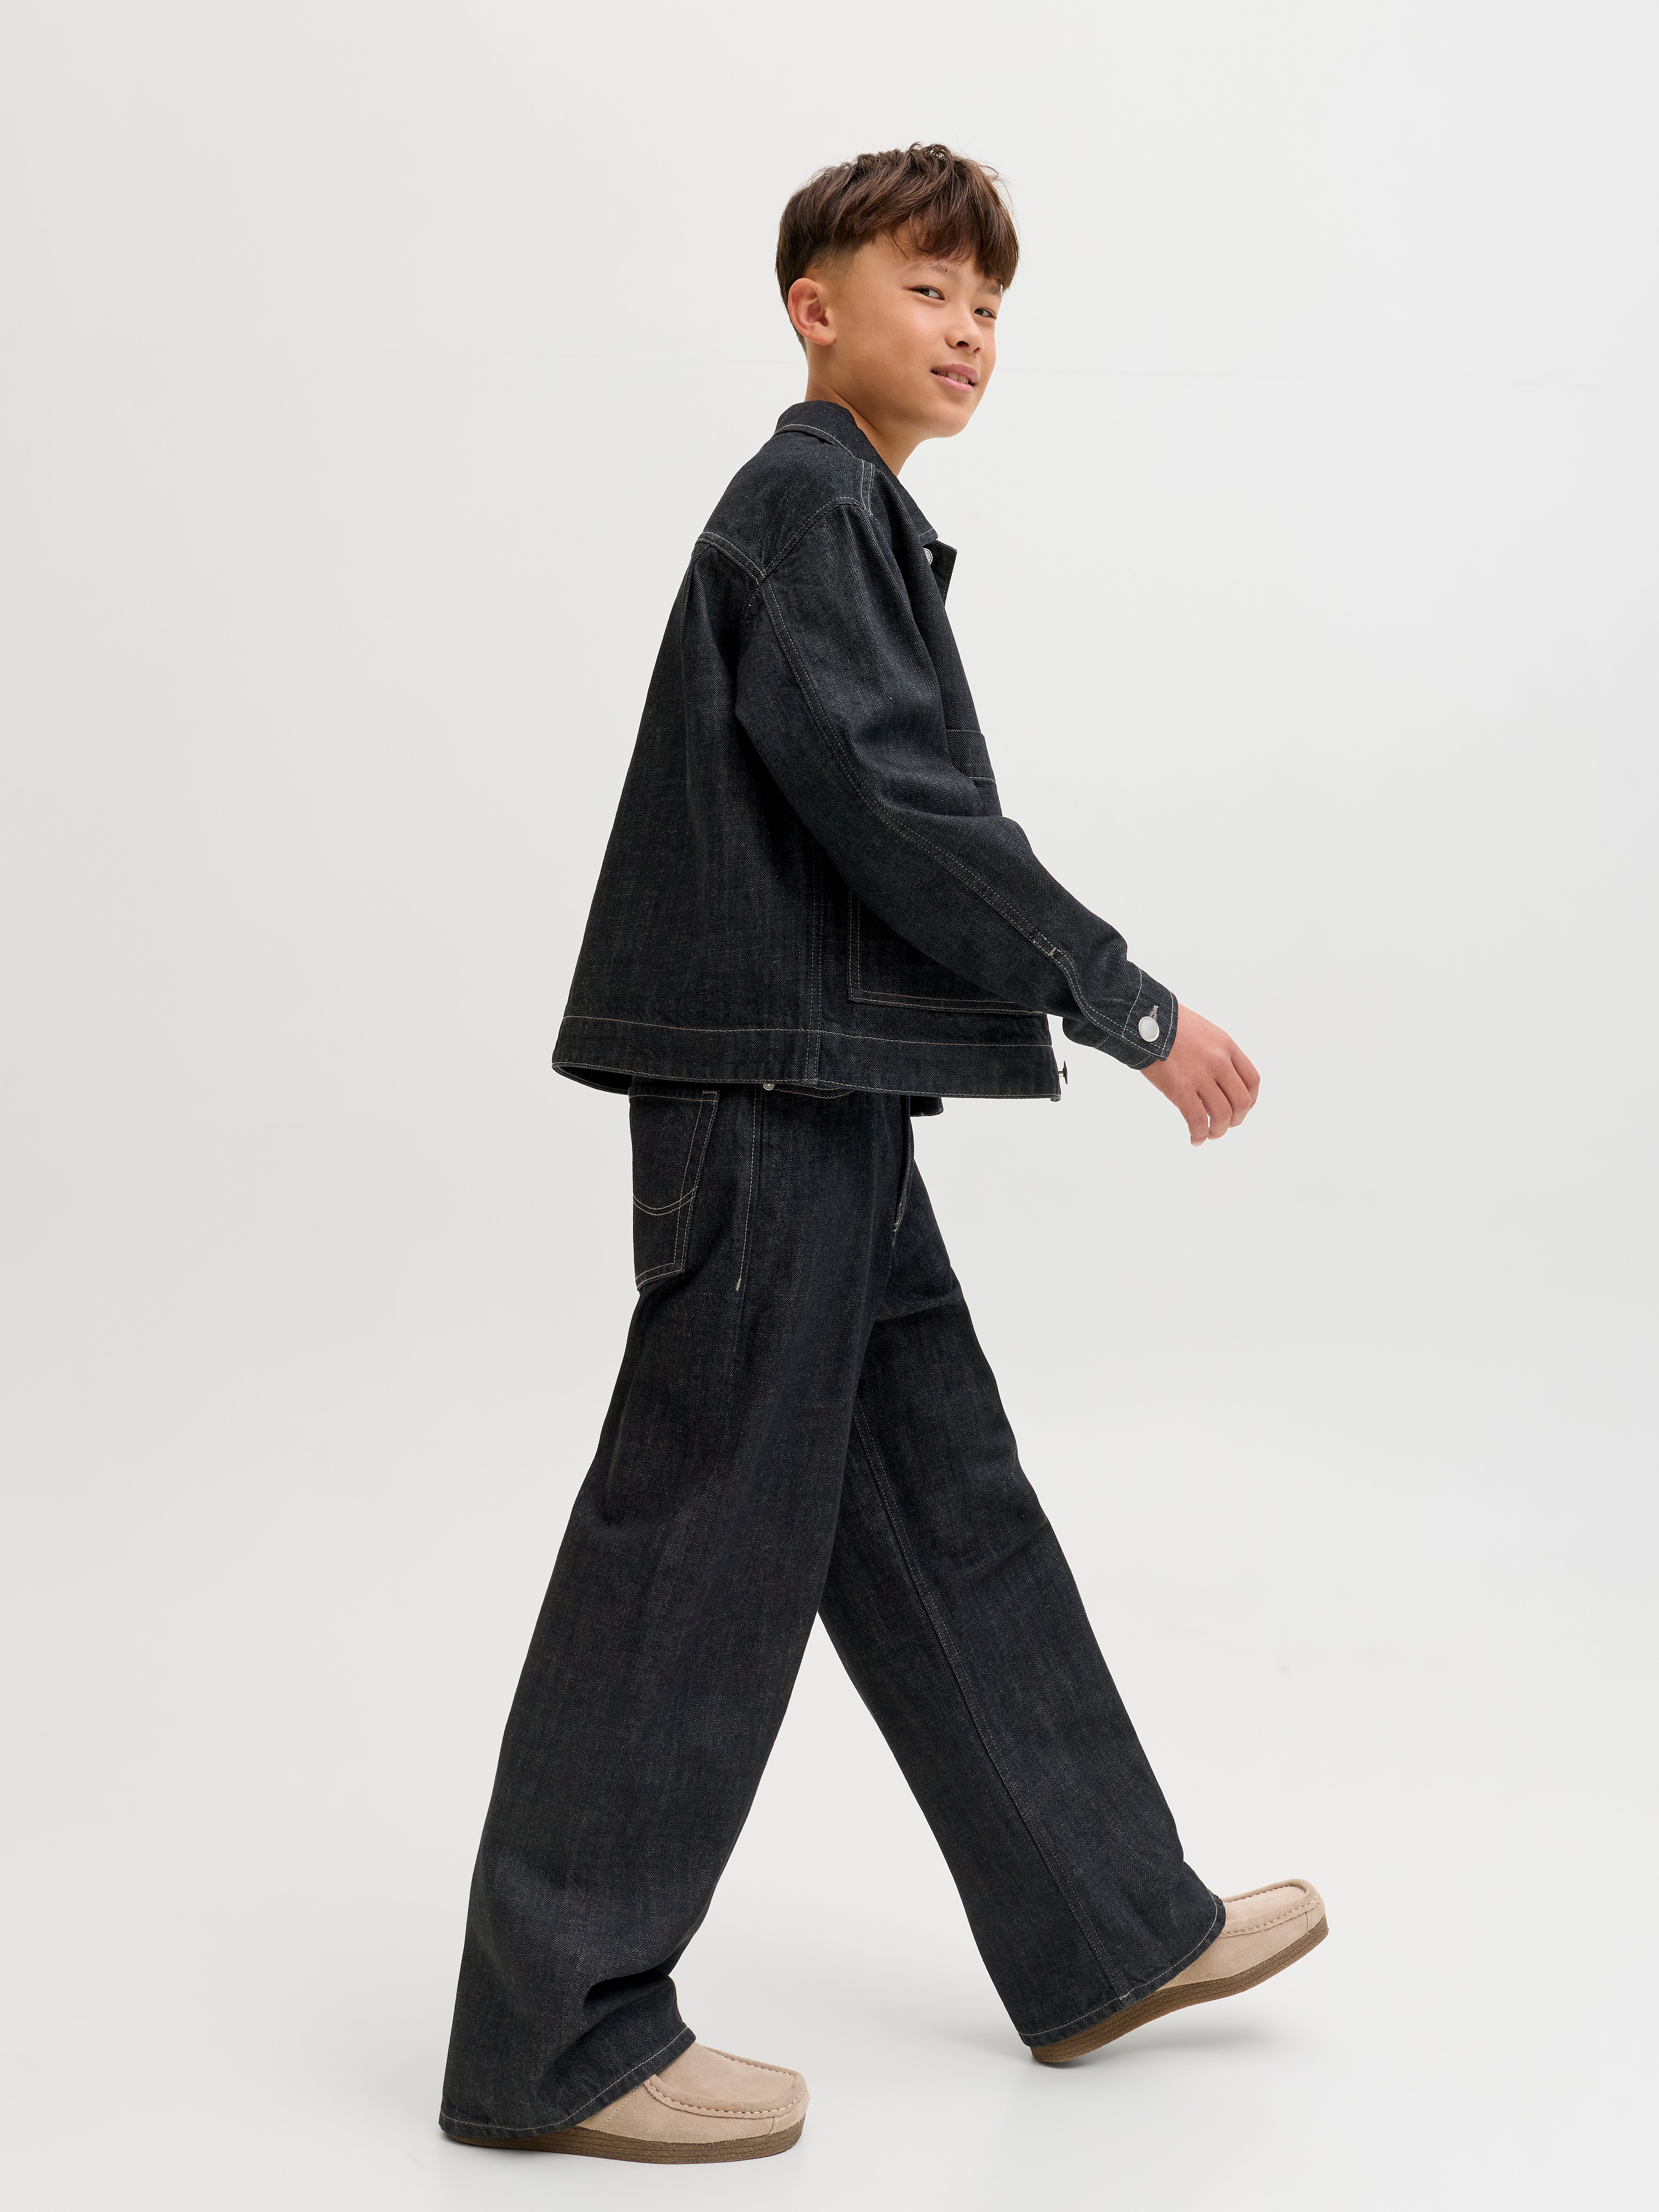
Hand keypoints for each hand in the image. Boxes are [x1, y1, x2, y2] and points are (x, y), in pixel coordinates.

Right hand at [1142, 1007, 1259, 1145]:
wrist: (1142, 1018)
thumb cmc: (1167, 1024)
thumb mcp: (1202, 1031)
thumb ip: (1214, 1052)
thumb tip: (1215, 1076)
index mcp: (1226, 1046)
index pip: (1252, 1080)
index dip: (1250, 1100)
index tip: (1240, 1109)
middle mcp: (1219, 1062)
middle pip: (1241, 1102)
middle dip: (1236, 1120)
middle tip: (1223, 1126)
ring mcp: (1201, 1076)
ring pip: (1222, 1115)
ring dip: (1218, 1130)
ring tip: (1209, 1135)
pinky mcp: (1180, 1089)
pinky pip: (1197, 1120)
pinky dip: (1199, 1135)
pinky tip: (1195, 1140)